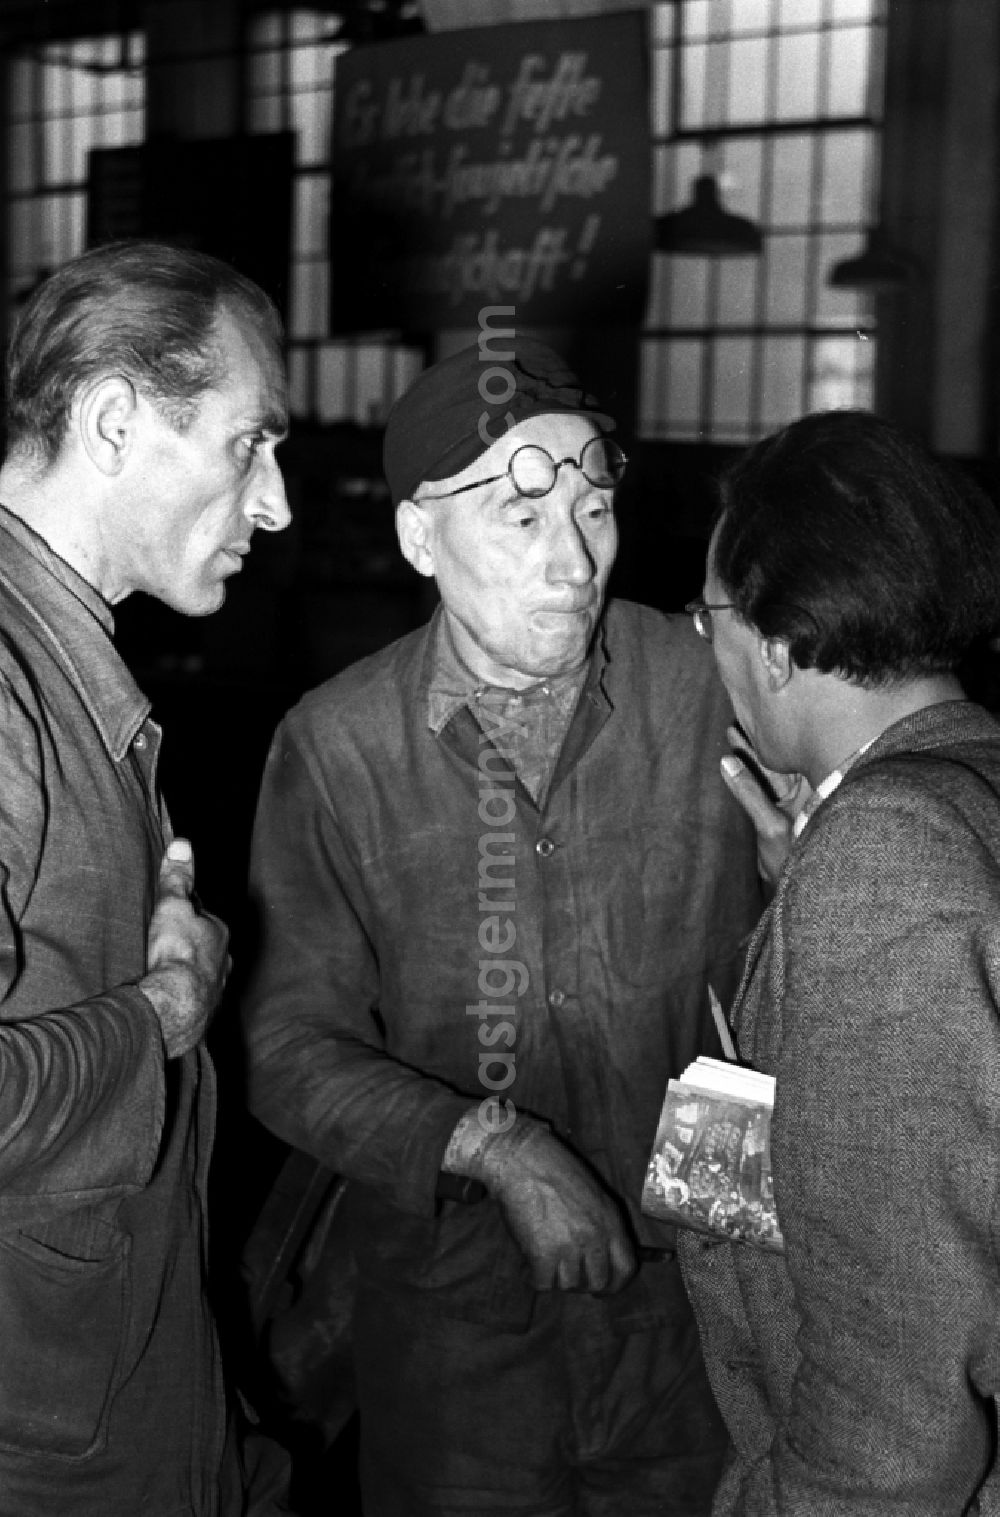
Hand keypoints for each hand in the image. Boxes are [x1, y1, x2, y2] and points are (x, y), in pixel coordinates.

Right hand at [140, 839, 230, 1058]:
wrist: (176, 1004)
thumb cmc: (177, 952)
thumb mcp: (172, 906)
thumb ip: (177, 878)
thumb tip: (182, 844)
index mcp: (220, 934)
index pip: (205, 919)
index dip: (189, 916)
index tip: (173, 917)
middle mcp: (224, 961)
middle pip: (207, 949)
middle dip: (192, 948)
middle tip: (167, 947)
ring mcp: (216, 989)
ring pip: (204, 975)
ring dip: (190, 974)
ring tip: (168, 974)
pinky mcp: (204, 1013)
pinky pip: (195, 1000)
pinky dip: (185, 997)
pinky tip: (171, 1000)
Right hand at [476, 1118, 636, 1293]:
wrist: (522, 1159)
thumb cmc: (554, 1170)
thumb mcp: (593, 1194)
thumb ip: (601, 1225)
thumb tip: (599, 1257)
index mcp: (611, 1220)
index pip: (626, 1268)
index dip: (614, 1284)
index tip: (601, 1290)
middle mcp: (595, 1237)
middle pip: (597, 1282)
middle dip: (581, 1284)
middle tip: (564, 1274)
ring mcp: (570, 1247)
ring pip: (568, 1285)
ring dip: (554, 1277)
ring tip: (542, 1259)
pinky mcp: (542, 1254)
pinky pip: (542, 1283)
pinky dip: (532, 1277)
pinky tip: (526, 1263)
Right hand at [721, 723, 811, 886]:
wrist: (792, 887)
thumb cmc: (790, 859)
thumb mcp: (769, 825)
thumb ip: (748, 792)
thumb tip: (727, 763)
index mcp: (811, 788)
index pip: (792, 753)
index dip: (775, 736)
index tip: (756, 718)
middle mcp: (802, 790)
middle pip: (780, 757)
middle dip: (761, 739)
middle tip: (740, 716)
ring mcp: (788, 799)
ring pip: (767, 768)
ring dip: (749, 752)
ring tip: (732, 730)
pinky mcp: (774, 808)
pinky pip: (759, 783)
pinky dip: (745, 770)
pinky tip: (731, 757)